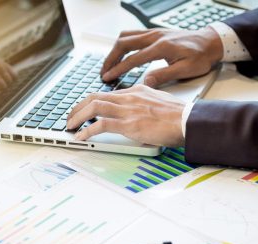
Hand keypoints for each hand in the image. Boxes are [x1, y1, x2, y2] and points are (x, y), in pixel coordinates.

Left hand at [67, 85, 184, 146]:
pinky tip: (81, 137)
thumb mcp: (158, 101)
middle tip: (71, 117)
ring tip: (70, 126)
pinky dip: (87, 131)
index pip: (106, 93)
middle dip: (78, 107)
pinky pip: (101, 125)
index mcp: (136, 91)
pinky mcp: (129, 124)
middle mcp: (129, 97)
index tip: (84, 109)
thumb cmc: (177, 115)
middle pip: (94, 97)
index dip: (91, 101)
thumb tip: (137, 112)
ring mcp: (128, 110)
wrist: (187, 121)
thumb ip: (144, 103)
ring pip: (93, 107)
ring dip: (77, 117)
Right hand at [101, 27, 222, 86]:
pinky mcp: (155, 33)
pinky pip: (133, 34)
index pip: (133, 59)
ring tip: (109, 64)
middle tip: (103, 72)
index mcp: (161, 47)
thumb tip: (145, 83)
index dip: (118, 69)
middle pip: (123, 43)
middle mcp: (155, 36)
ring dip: (114, 50)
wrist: (210, 42)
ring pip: (126, 36)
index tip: (107, 78)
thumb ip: (164, 75)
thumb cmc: (201, 57)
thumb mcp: (185, 70)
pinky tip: (121, 53)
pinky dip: (123, 44)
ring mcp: (154, 32)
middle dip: (110, 58)